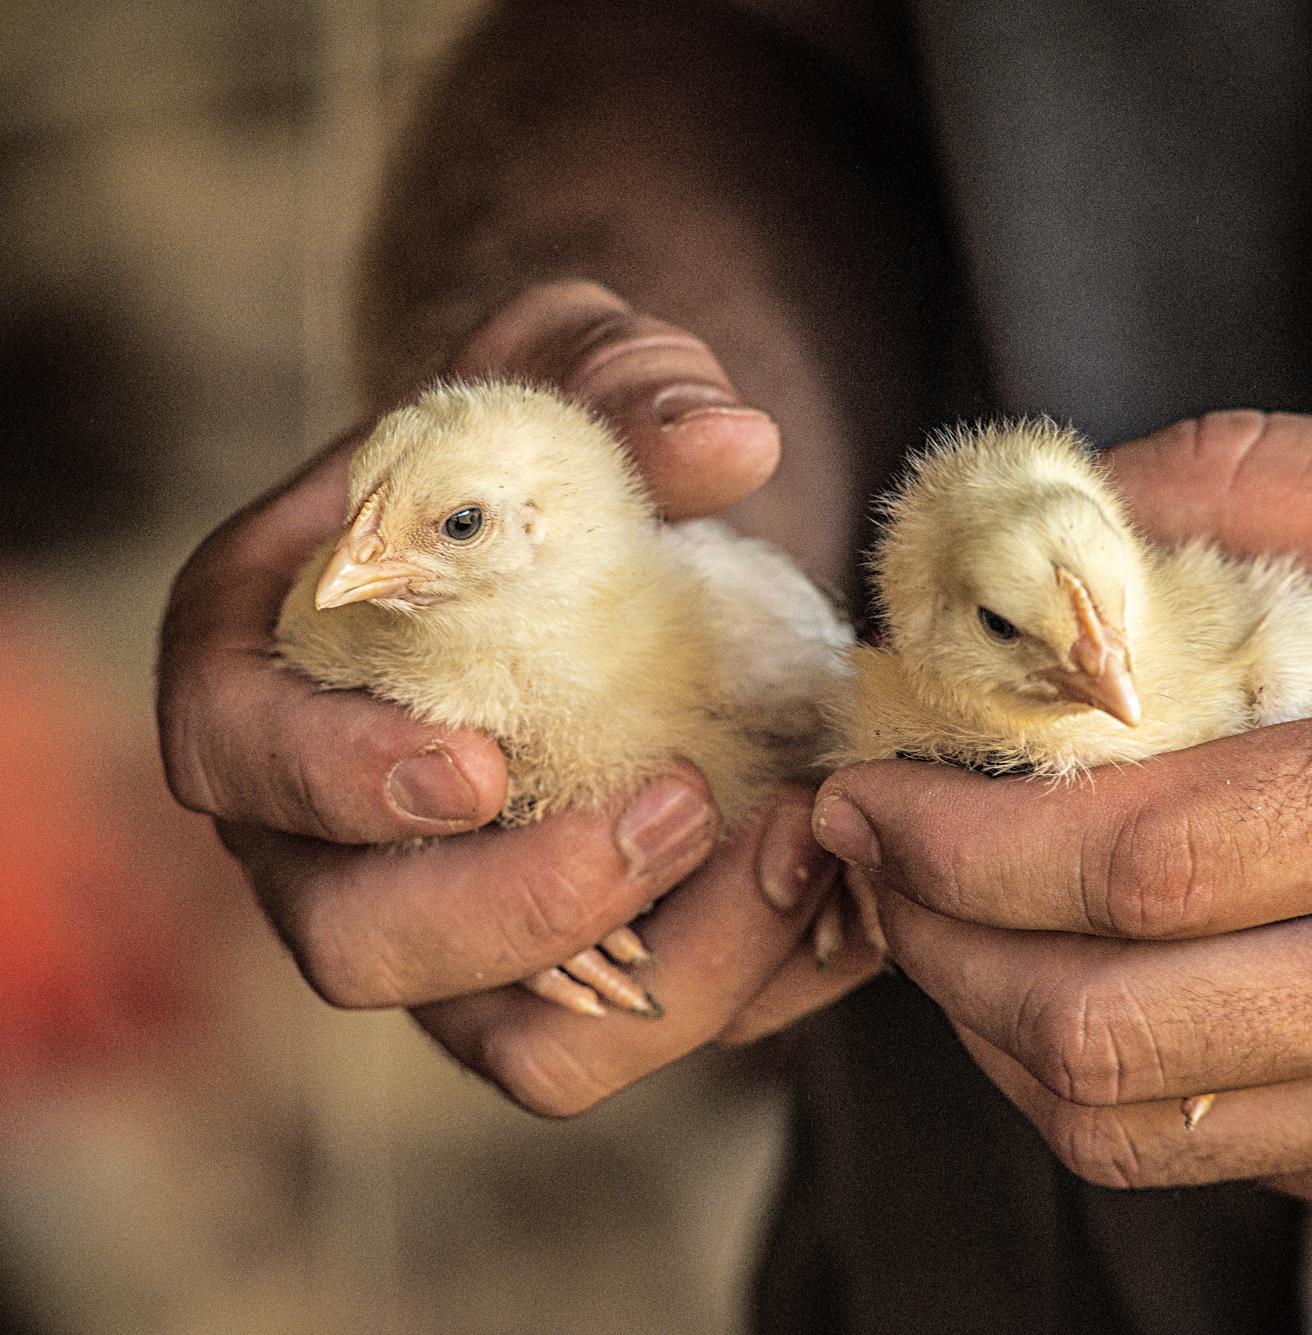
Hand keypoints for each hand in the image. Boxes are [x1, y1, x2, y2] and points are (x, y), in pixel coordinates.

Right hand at [159, 280, 877, 1115]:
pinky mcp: (582, 970)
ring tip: (795, 839)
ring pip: (519, 1041)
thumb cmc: (547, 453)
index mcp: (273, 669)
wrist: (607, 542)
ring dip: (668, 971)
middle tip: (684, 798)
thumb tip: (732, 438)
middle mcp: (336, 833)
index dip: (331, 781)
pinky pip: (649, 1036)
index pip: (234, 756)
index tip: (471, 767)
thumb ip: (626, 380)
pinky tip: (840, 881)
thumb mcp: (579, 371)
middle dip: (525, 904)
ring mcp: (459, 921)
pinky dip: (755, 980)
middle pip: (362, 947)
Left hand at [812, 411, 1311, 1218]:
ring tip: (951, 924)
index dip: (953, 839)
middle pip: (1096, 1029)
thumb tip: (1066, 503)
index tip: (870, 788)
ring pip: (1136, 1130)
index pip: (1123, 864)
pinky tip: (1092, 981)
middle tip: (878, 856)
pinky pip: (1227, 1157)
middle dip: (933, 945)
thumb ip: (1258, 480)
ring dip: (994, 1031)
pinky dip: (1112, 1081)